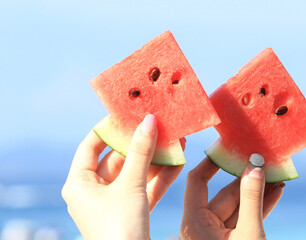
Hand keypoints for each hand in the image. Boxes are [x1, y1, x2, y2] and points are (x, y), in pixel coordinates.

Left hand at [62, 115, 183, 239]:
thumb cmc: (119, 228)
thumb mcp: (130, 185)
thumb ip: (140, 152)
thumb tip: (148, 121)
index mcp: (79, 183)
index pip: (91, 145)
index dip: (109, 128)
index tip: (127, 113)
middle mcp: (94, 190)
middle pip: (118, 158)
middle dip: (141, 143)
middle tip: (158, 125)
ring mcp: (114, 201)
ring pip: (136, 172)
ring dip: (155, 158)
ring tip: (175, 140)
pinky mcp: (131, 211)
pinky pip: (145, 187)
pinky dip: (160, 176)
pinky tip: (178, 161)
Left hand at [180, 157, 284, 239]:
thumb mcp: (248, 232)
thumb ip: (251, 199)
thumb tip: (256, 165)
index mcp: (194, 222)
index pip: (197, 181)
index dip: (211, 162)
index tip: (226, 145)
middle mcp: (202, 226)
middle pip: (225, 194)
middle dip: (247, 178)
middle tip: (264, 159)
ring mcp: (218, 234)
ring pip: (238, 206)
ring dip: (258, 191)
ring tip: (277, 173)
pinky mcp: (232, 239)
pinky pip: (245, 218)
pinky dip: (259, 207)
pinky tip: (276, 191)